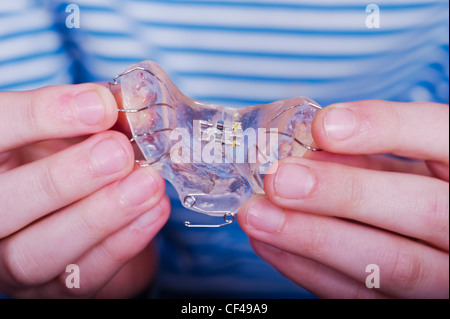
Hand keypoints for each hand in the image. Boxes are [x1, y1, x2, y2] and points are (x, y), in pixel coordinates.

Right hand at [0, 84, 169, 297]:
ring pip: (38, 252)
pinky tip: (154, 210)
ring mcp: (13, 261)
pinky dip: (123, 243)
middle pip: (5, 204)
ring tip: (146, 183)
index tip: (101, 104)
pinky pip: (83, 278)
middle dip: (66, 176)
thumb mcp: (74, 130)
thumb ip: (95, 113)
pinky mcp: (50, 291)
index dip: (41, 116)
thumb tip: (136, 102)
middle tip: (118, 152)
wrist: (81, 212)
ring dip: (99, 216)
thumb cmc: (69, 161)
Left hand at [238, 100, 448, 298]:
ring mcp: (449, 273)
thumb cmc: (425, 185)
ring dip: (314, 238)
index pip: (442, 137)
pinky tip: (272, 244)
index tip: (324, 126)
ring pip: (393, 265)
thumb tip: (310, 152)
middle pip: (424, 210)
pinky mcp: (414, 303)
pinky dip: (311, 270)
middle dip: (343, 193)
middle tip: (280, 181)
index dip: (386, 129)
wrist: (442, 232)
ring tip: (259, 216)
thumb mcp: (414, 159)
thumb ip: (378, 152)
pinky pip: (362, 297)